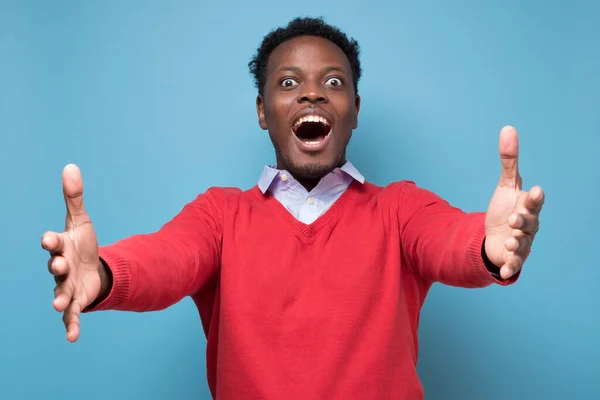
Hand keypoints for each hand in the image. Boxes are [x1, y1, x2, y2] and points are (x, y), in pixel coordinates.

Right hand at [41, 164, 102, 341]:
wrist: (91, 266)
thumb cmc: (81, 243)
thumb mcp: (81, 220)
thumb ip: (74, 197)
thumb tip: (71, 166)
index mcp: (61, 247)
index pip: (53, 243)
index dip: (51, 241)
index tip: (48, 238)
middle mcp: (60, 268)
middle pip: (56, 268)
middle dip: (56, 267)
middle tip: (57, 266)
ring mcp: (66, 286)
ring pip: (61, 293)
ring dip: (60, 300)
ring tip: (58, 306)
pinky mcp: (76, 301)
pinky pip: (72, 315)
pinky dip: (71, 325)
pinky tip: (72, 337)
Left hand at [484, 126, 544, 279]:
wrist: (498, 237)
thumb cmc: (506, 209)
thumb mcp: (506, 185)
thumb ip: (509, 160)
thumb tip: (508, 128)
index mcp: (528, 207)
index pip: (533, 202)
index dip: (534, 198)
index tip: (535, 191)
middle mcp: (528, 226)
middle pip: (529, 223)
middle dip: (523, 221)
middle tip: (515, 219)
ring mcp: (521, 244)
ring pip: (522, 244)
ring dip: (517, 243)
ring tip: (510, 241)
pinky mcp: (511, 258)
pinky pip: (513, 264)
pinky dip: (510, 267)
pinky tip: (505, 270)